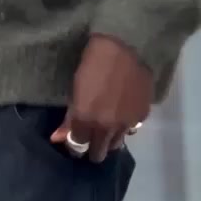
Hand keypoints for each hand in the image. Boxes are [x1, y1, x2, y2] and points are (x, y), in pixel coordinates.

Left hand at [52, 35, 154, 163]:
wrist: (125, 48)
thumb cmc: (93, 64)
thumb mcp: (75, 90)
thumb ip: (68, 119)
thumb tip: (57, 139)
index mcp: (86, 121)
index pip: (77, 147)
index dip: (74, 144)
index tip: (74, 138)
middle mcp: (107, 128)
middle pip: (99, 153)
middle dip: (92, 148)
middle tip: (90, 136)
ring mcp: (127, 124)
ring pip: (116, 143)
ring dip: (109, 139)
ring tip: (106, 126)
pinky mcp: (143, 115)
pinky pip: (132, 129)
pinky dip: (125, 125)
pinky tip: (122, 112)